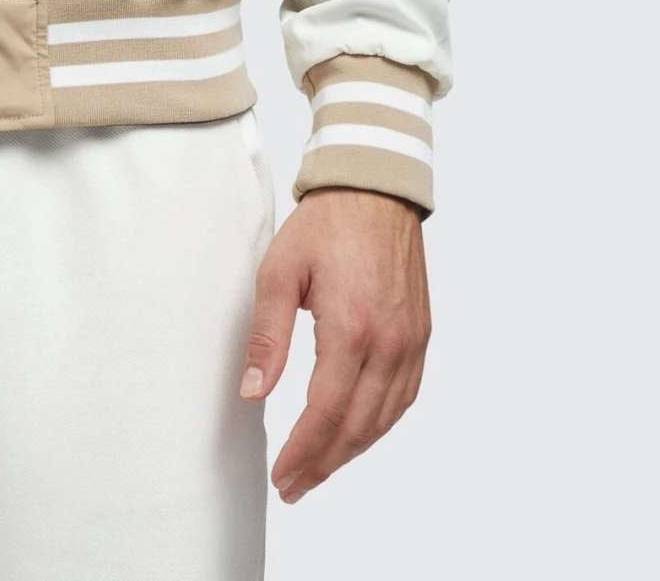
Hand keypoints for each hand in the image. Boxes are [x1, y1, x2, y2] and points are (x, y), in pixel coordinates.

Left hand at [239, 185, 430, 501]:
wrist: (375, 188)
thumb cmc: (324, 225)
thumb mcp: (279, 271)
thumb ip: (268, 336)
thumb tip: (252, 392)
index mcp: (352, 328)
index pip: (325, 411)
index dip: (302, 451)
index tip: (282, 477)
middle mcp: (390, 342)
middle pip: (357, 425)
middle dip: (324, 463)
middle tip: (294, 486)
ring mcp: (412, 341)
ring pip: (384, 418)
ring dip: (352, 450)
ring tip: (319, 468)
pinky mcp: (421, 334)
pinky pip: (404, 396)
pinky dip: (380, 424)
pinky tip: (358, 433)